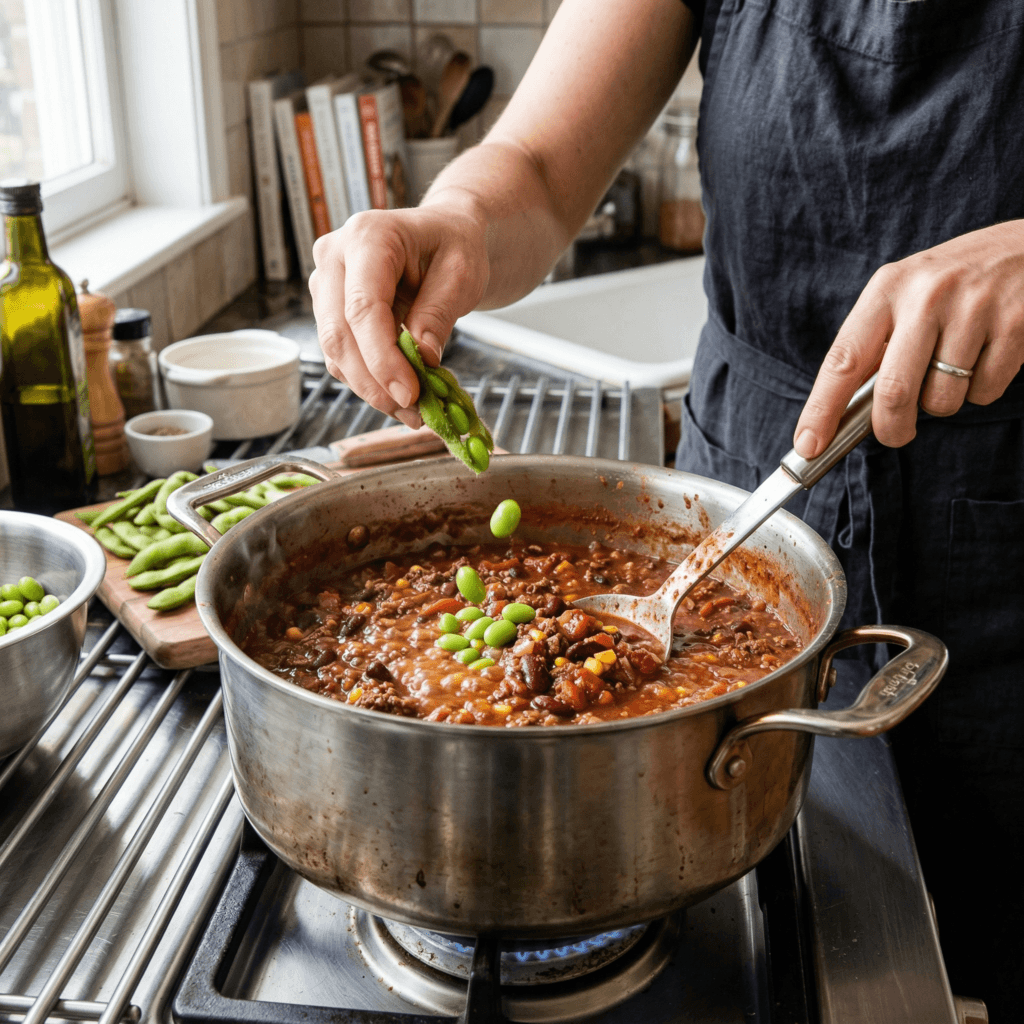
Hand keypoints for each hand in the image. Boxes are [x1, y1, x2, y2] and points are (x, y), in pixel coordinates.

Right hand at [309, 204, 488, 427]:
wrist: (444, 236)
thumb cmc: (454, 245)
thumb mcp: (462, 273)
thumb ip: (439, 313)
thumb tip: (422, 358)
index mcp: (367, 237)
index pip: (363, 308)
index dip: (382, 358)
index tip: (410, 393)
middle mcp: (334, 257)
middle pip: (339, 334)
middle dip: (374, 381)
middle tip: (412, 411)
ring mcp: (326, 284)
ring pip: (335, 351)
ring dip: (371, 389)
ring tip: (413, 410)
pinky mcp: (330, 310)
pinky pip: (341, 355)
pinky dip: (368, 382)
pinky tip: (399, 397)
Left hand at [794, 220, 1023, 455]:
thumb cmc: (954, 282)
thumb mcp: (906, 295)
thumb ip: (877, 345)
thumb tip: (844, 414)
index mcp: (887, 288)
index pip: (843, 359)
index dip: (821, 409)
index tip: (807, 445)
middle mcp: (927, 296)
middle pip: (894, 392)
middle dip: (890, 428)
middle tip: (895, 434)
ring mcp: (975, 309)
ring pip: (942, 400)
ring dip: (942, 403)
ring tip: (953, 368)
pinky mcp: (1016, 325)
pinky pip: (985, 392)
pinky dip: (980, 390)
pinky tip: (984, 356)